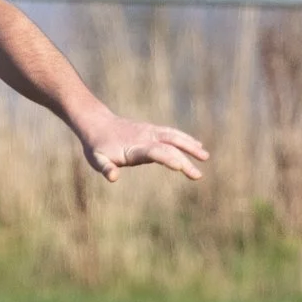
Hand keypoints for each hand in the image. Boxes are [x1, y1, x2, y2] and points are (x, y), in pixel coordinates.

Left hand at [77, 114, 208, 182]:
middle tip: (198, 175)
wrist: (97, 124)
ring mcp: (150, 132)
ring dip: (190, 145)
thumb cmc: (97, 146)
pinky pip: (172, 134)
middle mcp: (145, 138)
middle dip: (185, 160)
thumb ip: (105, 168)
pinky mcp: (152, 130)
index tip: (180, 167)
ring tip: (205, 156)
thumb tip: (113, 177)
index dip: (167, 158)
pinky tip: (197, 145)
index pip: (154, 152)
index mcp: (134, 147)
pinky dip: (185, 139)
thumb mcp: (96, 159)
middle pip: (169, 147)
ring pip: (174, 137)